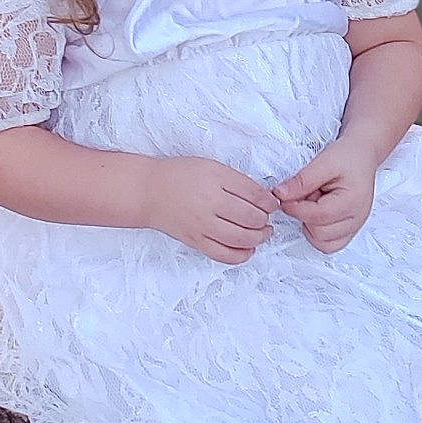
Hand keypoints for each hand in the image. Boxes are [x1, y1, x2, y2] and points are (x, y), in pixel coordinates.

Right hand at [146, 157, 277, 264]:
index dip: (269, 202)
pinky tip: (248, 249)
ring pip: (241, 238)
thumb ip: (237, 181)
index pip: (254, 194)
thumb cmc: (179, 175)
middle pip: (251, 218)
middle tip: (267, 218)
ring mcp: (202, 226)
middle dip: (265, 220)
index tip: (272, 204)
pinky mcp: (196, 241)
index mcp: (216, 180)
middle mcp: (210, 204)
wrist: (149, 191)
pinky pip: (223, 255)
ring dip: (259, 238)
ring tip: (263, 233)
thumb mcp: (211, 167)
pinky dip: (241, 255)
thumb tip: (263, 198)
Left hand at [273, 139, 377, 253]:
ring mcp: (354, 226)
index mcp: (352, 201)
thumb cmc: (349, 156)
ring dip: (311, 227)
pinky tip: (316, 216)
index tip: (285, 197)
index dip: (296, 208)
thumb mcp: (323, 162)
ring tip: (313, 204)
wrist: (362, 154)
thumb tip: (281, 195)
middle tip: (306, 195)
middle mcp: (356, 218)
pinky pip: (329, 244)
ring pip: (323, 243)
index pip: (318, 216)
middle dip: (305, 215)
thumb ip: (301, 181)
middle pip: (320, 233)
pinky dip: (318, 234)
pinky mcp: (349, 229)